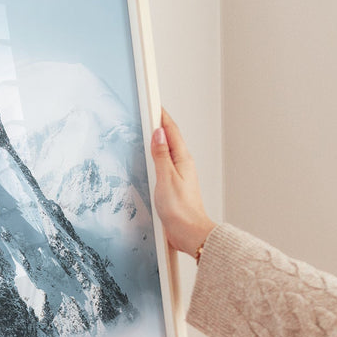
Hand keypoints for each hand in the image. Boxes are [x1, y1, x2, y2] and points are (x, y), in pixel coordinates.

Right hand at [151, 109, 216, 255]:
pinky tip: (151, 160)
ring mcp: (179, 176)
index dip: (162, 116)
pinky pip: (164, 165)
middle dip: (159, 125)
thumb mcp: (166, 179)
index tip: (153, 104)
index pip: (171, 131)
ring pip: (167, 152)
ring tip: (147, 131)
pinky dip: (157, 157)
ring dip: (158, 141)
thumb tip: (158, 133)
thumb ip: (161, 155)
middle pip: (170, 139)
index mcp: (182, 160)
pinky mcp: (174, 187)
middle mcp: (183, 165)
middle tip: (149, 112)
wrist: (189, 233)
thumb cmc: (181, 210)